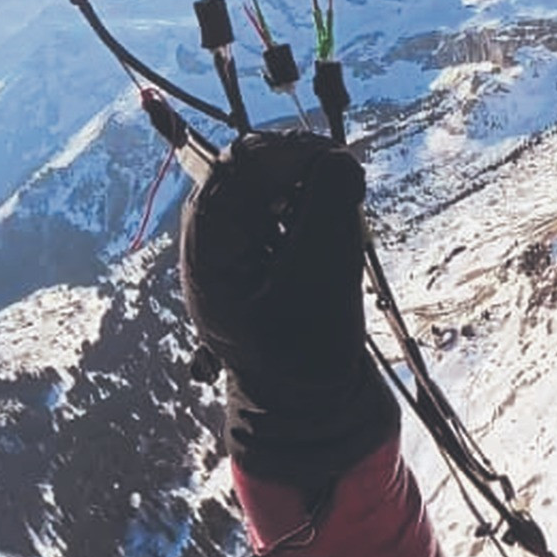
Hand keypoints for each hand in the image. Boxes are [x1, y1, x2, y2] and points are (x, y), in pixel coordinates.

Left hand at [180, 131, 396, 492]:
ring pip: (262, 185)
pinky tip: (330, 228)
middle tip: (347, 181)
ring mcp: (228, 245)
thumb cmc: (307, 352)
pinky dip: (305, 208)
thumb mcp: (322, 283)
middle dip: (299, 167)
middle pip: (247, 169)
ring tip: (342, 209)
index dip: (290, 153)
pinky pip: (274, 209)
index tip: (341, 162)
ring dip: (304, 187)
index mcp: (210, 247)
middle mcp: (209, 239)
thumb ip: (329, 216)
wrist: (303, 403)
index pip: (239, 169)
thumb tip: (340, 158)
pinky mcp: (251, 254)